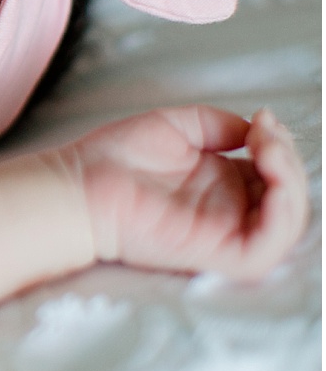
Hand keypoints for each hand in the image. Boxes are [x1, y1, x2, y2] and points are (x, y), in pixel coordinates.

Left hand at [66, 106, 308, 278]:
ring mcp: (223, 234)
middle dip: (289, 158)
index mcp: (221, 185)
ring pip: (287, 223)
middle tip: (265, 133)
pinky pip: (267, 246)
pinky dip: (283, 213)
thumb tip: (256, 128)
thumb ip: (219, 125)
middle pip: (287, 196)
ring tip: (267, 149)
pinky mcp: (216, 253)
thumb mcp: (176, 125)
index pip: (274, 173)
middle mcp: (227, 211)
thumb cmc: (113, 158)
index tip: (262, 117)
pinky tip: (270, 176)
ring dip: (292, 181)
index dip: (280, 145)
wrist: (78, 184)